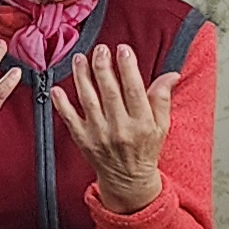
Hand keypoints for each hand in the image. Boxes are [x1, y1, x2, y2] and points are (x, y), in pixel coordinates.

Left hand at [52, 42, 174, 212]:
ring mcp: (99, 135)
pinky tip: (57, 88)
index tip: (122, 50)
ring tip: (79, 58)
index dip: (128, 69)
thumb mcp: (162, 125)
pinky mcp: (83, 140)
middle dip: (103, 68)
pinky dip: (62, 104)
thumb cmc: (145, 149)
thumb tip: (171, 74)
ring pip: (88, 101)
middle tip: (100, 49)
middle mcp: (120, 129)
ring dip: (82, 78)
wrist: (128, 179)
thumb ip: (162, 98)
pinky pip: (70, 120)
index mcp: (142, 123)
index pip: (134, 91)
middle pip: (109, 93)